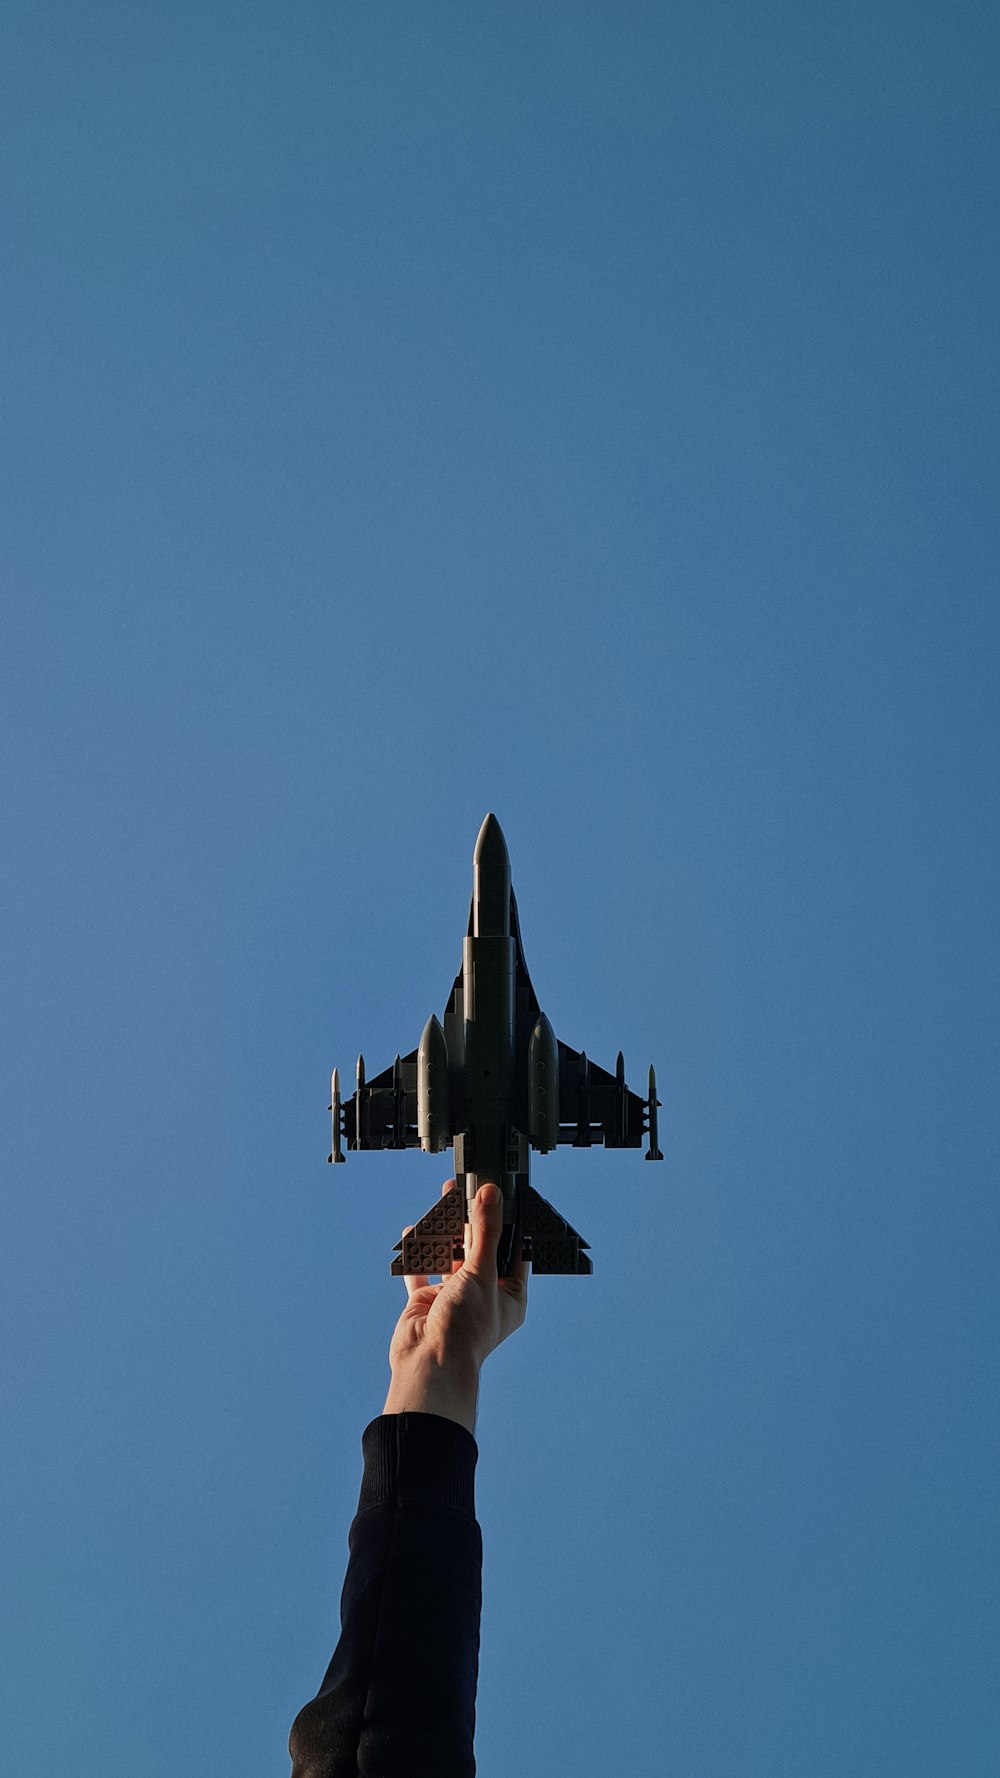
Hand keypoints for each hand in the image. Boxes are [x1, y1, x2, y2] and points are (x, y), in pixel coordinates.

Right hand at [383, 1180, 528, 1431]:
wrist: (429, 1363)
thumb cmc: (466, 1328)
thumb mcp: (482, 1272)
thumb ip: (485, 1232)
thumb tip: (491, 1195)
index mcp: (509, 1294)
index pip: (514, 1250)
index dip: (510, 1222)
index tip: (505, 1195)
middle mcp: (483, 1295)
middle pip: (480, 1248)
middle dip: (474, 1220)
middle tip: (470, 1188)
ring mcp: (454, 1297)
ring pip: (452, 1255)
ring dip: (448, 1231)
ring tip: (445, 1199)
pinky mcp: (428, 1300)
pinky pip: (422, 1270)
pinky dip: (420, 1252)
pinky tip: (416, 1231)